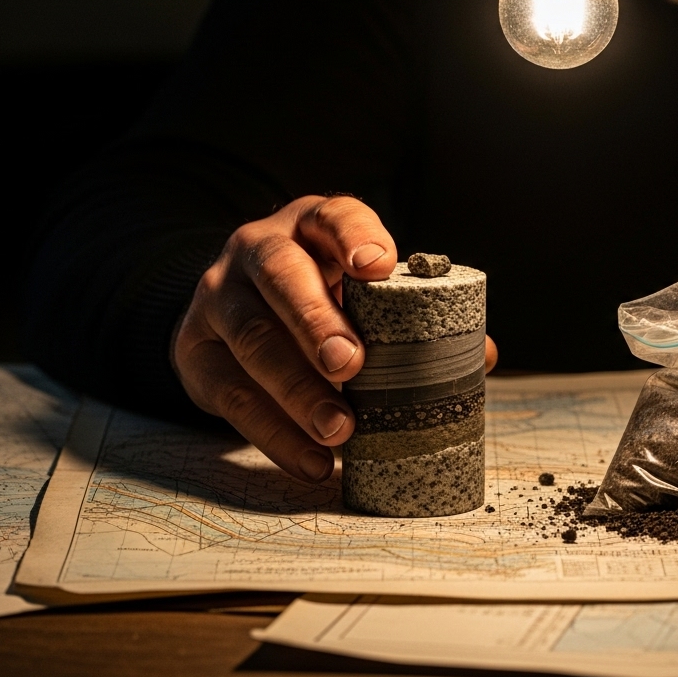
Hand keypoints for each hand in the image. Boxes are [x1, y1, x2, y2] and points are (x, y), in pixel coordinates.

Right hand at [173, 195, 497, 481]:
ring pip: (251, 337)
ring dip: (297, 388)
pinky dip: (274, 433)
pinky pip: (230, 394)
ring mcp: (218, 298)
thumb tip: (483, 356)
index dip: (355, 236)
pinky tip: (312, 460)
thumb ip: (415, 317)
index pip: (333, 216)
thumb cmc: (322, 299)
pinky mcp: (194, 351)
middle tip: (352, 364)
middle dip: (316, 319)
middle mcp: (256, 250)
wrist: (232, 315)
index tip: (378, 265)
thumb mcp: (361, 293)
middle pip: (281, 275)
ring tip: (340, 429)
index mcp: (310, 226)